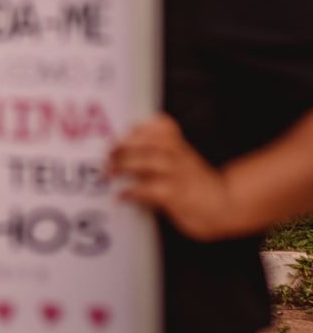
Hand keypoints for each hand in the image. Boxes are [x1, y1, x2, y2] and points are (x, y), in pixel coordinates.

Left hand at [108, 114, 230, 240]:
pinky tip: (122, 196)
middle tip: (107, 158)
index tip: (120, 137)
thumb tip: (120, 153)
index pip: (159, 126)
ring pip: (149, 161)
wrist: (224, 205)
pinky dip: (132, 192)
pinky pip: (150, 190)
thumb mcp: (181, 159)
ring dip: (124, 165)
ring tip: (108, 173)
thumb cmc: (194, 183)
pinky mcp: (175, 196)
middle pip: (149, 142)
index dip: (137, 130)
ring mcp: (178, 175)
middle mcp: (179, 157)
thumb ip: (157, 152)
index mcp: (179, 146)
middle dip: (123, 148)